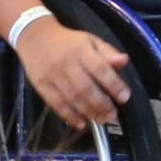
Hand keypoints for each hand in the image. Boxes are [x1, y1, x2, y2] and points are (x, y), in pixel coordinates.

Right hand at [14, 18, 130, 125]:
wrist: (35, 37)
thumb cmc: (69, 42)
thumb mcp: (90, 41)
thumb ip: (108, 52)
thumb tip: (124, 61)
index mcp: (81, 50)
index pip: (100, 68)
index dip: (114, 84)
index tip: (124, 97)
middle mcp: (66, 63)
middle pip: (86, 88)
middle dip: (102, 104)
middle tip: (113, 115)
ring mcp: (52, 75)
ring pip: (72, 98)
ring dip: (88, 112)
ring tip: (101, 120)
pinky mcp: (41, 85)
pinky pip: (56, 104)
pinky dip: (69, 116)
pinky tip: (81, 123)